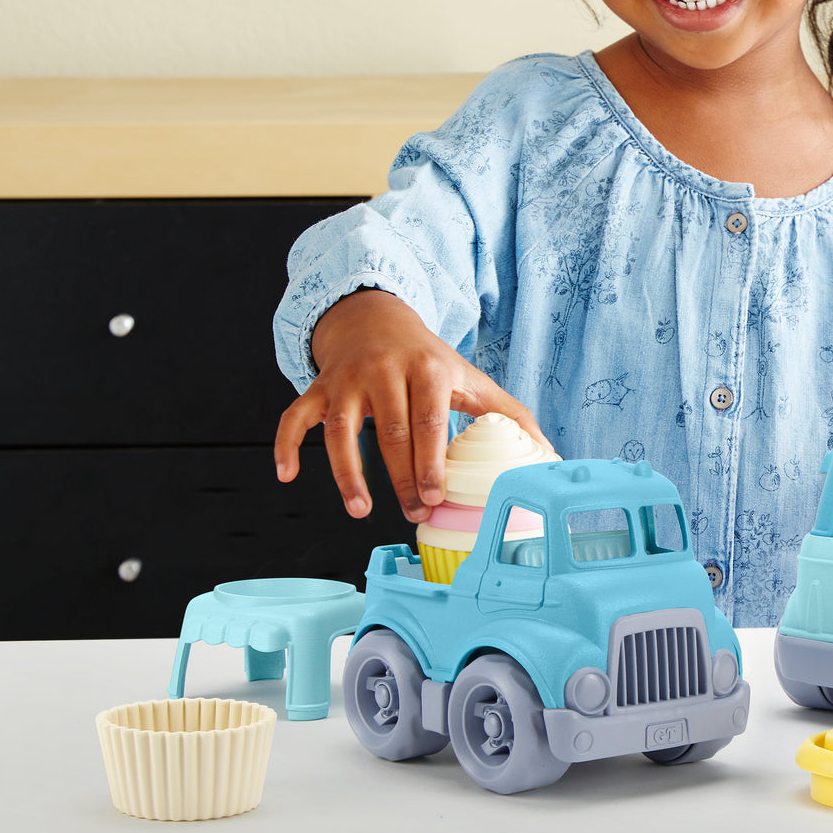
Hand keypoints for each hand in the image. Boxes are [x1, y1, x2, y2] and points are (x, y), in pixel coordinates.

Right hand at [273, 289, 548, 522]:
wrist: (377, 319)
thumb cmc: (429, 360)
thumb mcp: (469, 378)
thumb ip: (508, 414)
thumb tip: (547, 451)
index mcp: (427, 370)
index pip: (428, 422)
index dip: (430, 462)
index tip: (435, 498)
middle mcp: (384, 372)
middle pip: (390, 434)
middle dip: (402, 479)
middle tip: (413, 513)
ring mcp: (347, 380)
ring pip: (339, 431)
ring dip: (347, 474)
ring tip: (359, 509)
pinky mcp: (318, 388)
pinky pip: (294, 417)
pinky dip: (286, 445)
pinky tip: (286, 475)